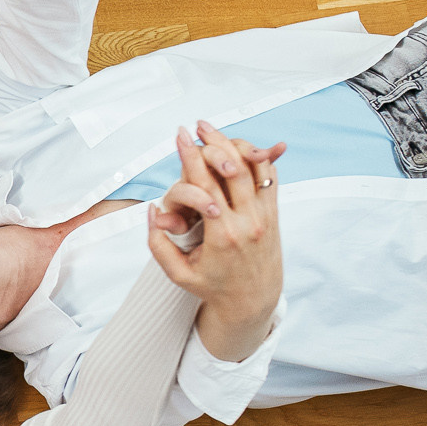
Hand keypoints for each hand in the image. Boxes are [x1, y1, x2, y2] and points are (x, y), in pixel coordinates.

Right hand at [148, 120, 284, 358]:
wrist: (252, 300)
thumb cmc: (211, 286)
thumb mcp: (178, 274)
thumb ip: (158, 245)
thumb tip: (153, 211)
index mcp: (221, 235)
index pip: (205, 185)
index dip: (190, 157)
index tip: (180, 136)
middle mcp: (246, 221)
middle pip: (230, 168)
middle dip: (212, 142)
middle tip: (198, 125)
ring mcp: (264, 216)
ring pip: (253, 168)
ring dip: (235, 144)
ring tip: (217, 131)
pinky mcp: (273, 214)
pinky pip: (268, 177)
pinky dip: (256, 158)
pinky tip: (238, 146)